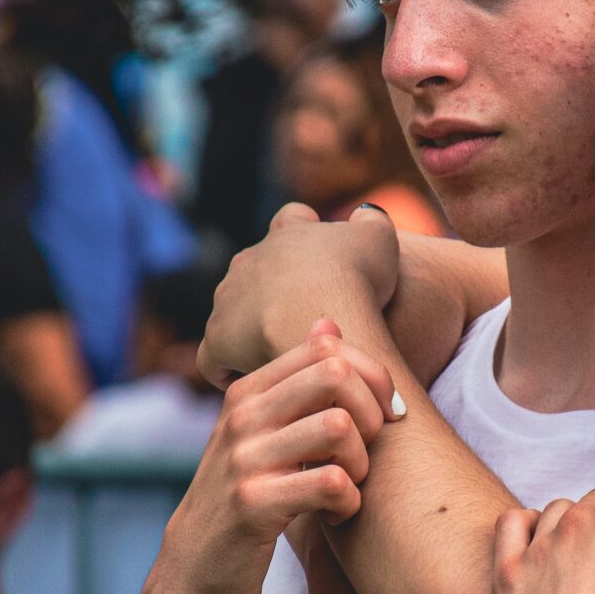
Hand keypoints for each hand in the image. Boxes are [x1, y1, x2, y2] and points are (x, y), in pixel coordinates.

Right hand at [137, 322, 399, 593]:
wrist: (192, 579)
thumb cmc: (242, 504)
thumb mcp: (259, 438)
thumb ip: (294, 384)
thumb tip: (329, 323)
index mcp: (247, 394)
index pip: (327, 349)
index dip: (371, 377)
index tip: (381, 415)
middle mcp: (241, 418)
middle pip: (336, 375)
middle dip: (373, 411)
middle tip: (369, 451)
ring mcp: (244, 461)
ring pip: (338, 426)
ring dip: (362, 460)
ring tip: (351, 484)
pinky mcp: (253, 507)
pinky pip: (330, 483)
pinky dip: (350, 502)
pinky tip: (337, 515)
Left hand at [201, 204, 401, 384]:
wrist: (324, 309)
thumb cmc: (357, 277)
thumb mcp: (380, 238)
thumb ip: (372, 222)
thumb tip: (364, 214)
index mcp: (287, 233)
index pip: (291, 222)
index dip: (305, 236)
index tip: (321, 261)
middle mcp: (249, 261)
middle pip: (255, 271)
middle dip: (273, 292)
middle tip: (303, 320)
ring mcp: (228, 299)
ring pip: (232, 314)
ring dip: (251, 331)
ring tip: (280, 356)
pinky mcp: (218, 338)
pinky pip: (215, 358)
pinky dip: (230, 369)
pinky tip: (255, 379)